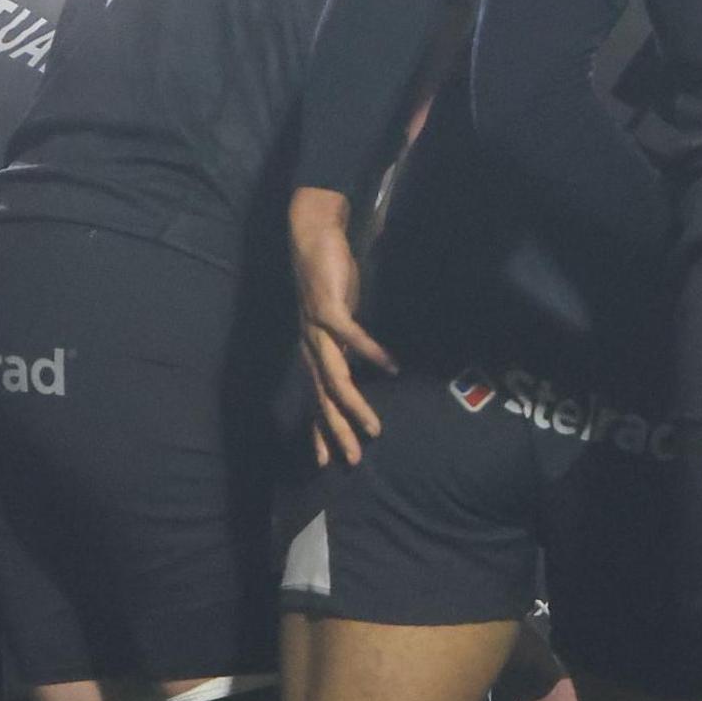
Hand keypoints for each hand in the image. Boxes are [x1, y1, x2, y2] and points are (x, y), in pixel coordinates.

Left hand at [290, 186, 392, 466]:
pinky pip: (352, 337)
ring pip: (334, 378)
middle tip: (353, 459)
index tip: (326, 461)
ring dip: (353, 405)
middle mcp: (311, 346)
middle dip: (337, 432)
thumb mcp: (339, 321)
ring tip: (373, 427)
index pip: (314, 400)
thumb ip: (346, 346)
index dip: (319, 432)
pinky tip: (390, 366)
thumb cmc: (330, 280)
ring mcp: (317, 329)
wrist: (313, 238)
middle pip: (322, 398)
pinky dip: (371, 353)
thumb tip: (363, 369)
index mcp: (313, 352)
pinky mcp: (329, 308)